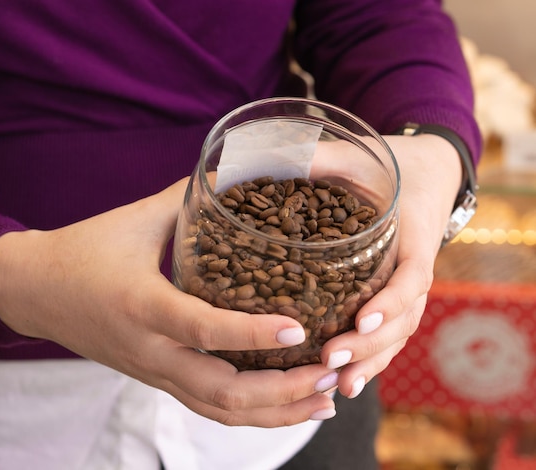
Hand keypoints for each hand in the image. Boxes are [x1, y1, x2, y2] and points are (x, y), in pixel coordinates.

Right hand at [0, 178, 335, 426]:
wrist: (34, 292)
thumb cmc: (84, 250)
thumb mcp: (136, 218)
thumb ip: (189, 197)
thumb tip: (240, 169)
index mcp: (140, 304)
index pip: (199, 328)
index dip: (249, 333)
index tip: (298, 329)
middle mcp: (148, 349)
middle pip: (219, 392)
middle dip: (281, 391)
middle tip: (331, 375)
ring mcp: (152, 372)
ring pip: (219, 411)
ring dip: (276, 412)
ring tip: (326, 398)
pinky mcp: (157, 379)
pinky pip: (208, 408)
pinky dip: (251, 414)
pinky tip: (286, 404)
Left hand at [318, 134, 462, 397]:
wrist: (426, 174)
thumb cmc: (394, 166)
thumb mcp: (361, 158)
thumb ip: (323, 160)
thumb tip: (265, 157)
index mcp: (414, 239)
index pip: (410, 280)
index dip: (389, 304)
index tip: (361, 320)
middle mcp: (414, 271)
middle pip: (402, 321)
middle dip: (369, 346)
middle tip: (332, 360)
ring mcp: (405, 289)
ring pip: (396, 336)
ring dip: (370, 362)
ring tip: (339, 385)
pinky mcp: (392, 298)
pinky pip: (388, 335)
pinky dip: (370, 359)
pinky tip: (344, 381)